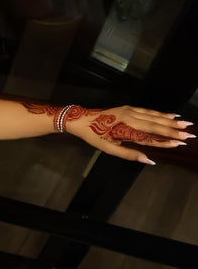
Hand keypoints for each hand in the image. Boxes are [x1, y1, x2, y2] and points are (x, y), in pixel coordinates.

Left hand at [64, 105, 193, 163]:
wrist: (82, 120)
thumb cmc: (95, 136)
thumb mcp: (110, 149)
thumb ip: (130, 154)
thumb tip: (149, 160)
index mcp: (127, 130)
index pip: (151, 137)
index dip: (166, 140)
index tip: (179, 143)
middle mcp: (131, 118)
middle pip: (156, 125)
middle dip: (174, 130)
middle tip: (189, 134)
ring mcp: (131, 111)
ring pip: (155, 116)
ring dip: (171, 121)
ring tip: (185, 124)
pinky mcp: (130, 108)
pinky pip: (149, 111)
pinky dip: (161, 114)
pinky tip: (171, 115)